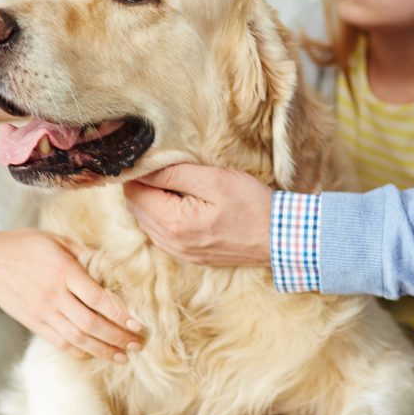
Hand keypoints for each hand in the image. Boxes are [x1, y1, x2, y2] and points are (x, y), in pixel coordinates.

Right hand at [0, 229, 142, 361]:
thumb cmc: (25, 246)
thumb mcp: (57, 240)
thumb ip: (84, 253)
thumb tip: (112, 263)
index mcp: (64, 271)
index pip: (98, 298)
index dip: (120, 313)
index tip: (138, 323)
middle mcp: (54, 295)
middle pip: (91, 324)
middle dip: (117, 337)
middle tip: (137, 344)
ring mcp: (43, 312)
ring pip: (77, 338)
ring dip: (103, 350)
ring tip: (121, 356)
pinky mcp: (34, 323)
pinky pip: (60, 343)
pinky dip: (79, 351)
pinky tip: (94, 353)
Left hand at [123, 163, 272, 266]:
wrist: (279, 238)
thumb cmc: (251, 205)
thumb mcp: (214, 180)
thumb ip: (175, 174)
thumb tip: (144, 169)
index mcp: (174, 224)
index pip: (135, 194)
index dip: (139, 173)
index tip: (151, 158)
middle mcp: (171, 243)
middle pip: (137, 208)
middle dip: (143, 186)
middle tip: (163, 166)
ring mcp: (179, 252)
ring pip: (147, 221)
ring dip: (152, 200)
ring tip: (174, 182)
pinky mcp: (189, 255)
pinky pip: (161, 233)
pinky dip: (163, 215)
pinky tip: (181, 202)